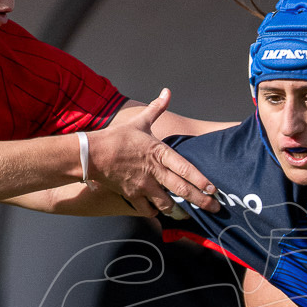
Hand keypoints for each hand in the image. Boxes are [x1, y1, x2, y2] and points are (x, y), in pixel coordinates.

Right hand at [87, 89, 218, 215]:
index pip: (186, 169)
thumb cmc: (116, 137)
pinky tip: (159, 211)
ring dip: (179, 211)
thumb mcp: (140, 121)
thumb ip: (157, 108)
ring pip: (167, 204)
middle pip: (182, 190)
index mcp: (160, 153)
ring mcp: (143, 186)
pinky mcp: (132, 195)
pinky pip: (147, 210)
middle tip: (214, 208)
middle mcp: (154, 172)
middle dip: (200, 201)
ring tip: (188, 215)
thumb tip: (167, 92)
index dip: (201, 180)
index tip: (214, 189)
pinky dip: (155, 212)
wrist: (92, 154)